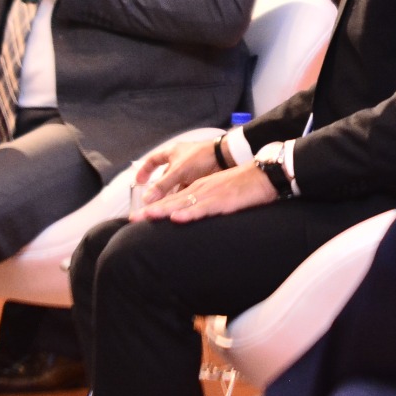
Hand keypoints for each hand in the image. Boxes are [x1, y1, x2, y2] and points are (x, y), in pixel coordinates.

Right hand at [133, 139, 221, 202]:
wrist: (225, 158)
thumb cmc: (201, 158)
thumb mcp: (178, 171)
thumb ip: (162, 186)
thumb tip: (146, 199)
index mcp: (172, 153)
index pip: (153, 160)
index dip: (144, 170)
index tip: (138, 182)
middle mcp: (179, 161)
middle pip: (164, 177)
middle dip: (158, 189)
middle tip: (152, 202)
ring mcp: (189, 170)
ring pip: (175, 184)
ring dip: (170, 195)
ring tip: (164, 207)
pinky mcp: (198, 178)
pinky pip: (186, 189)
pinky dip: (182, 197)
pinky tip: (179, 206)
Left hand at [134, 161, 275, 222]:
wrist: (263, 175)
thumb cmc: (243, 187)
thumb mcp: (219, 194)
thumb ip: (205, 204)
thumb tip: (190, 216)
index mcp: (199, 188)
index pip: (172, 199)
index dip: (154, 208)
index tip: (138, 217)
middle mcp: (200, 189)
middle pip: (171, 201)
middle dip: (151, 211)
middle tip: (132, 219)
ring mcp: (210, 194)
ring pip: (182, 204)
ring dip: (164, 211)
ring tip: (146, 217)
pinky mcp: (222, 201)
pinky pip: (203, 208)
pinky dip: (189, 213)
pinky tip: (177, 218)